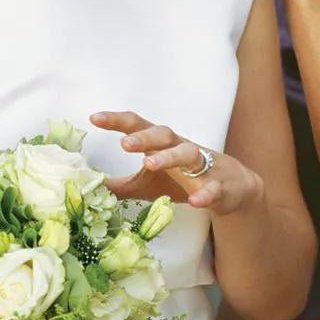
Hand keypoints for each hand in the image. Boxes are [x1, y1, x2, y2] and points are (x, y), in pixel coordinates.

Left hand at [90, 112, 262, 214]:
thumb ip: (120, 185)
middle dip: (143, 137)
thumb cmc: (181, 179)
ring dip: (168, 157)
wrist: (231, 188)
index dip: (116, 121)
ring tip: (149, 164)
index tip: (94, 118)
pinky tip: (195, 201)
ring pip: (187, 153)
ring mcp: (201, 165)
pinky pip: (212, 188)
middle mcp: (180, 148)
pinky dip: (205, 193)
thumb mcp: (147, 183)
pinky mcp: (219, 186)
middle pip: (162, 134)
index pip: (137, 126)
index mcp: (160, 145)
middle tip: (123, 144)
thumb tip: (88, 187)